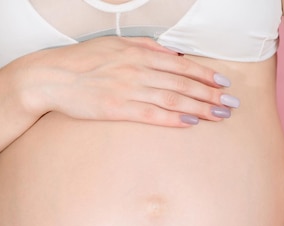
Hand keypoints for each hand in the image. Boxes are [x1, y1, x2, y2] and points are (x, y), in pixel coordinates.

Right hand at [13, 37, 238, 126]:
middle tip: (232, 104)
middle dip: (210, 94)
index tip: (223, 84)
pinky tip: (191, 123)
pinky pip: (152, 114)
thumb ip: (145, 47)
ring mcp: (128, 89)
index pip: (180, 65)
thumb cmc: (82, 60)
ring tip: (220, 115)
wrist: (50, 77)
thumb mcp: (114, 44)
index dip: (204, 75)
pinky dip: (174, 118)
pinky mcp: (117, 108)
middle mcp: (137, 69)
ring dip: (200, 107)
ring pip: (173, 98)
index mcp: (138, 53)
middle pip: (182, 83)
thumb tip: (172, 53)